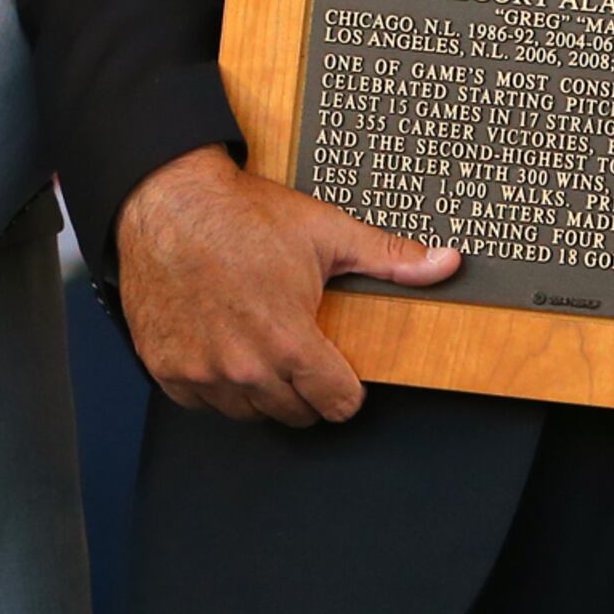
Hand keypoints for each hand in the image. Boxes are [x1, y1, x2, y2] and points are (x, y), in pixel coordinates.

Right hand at [112, 147, 456, 426]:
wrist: (166, 198)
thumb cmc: (240, 215)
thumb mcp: (325, 232)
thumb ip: (389, 257)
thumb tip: (447, 263)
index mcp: (289, 341)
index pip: (338, 405)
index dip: (345, 387)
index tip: (337, 370)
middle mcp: (244, 366)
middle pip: (296, 415)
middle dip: (304, 388)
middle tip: (296, 351)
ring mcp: (201, 370)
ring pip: (249, 413)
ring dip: (259, 390)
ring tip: (259, 348)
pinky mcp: (166, 367)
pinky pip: (201, 403)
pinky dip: (213, 385)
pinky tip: (220, 349)